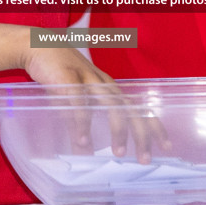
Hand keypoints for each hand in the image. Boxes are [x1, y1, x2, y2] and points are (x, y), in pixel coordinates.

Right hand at [19, 47, 170, 162]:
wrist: (38, 45)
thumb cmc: (60, 74)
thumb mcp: (73, 100)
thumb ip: (79, 125)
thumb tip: (84, 152)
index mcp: (110, 89)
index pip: (140, 108)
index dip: (154, 127)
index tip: (166, 147)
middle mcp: (105, 84)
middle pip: (132, 109)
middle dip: (142, 134)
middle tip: (145, 159)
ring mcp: (88, 79)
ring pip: (112, 105)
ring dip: (118, 130)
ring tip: (119, 153)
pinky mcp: (68, 78)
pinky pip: (79, 102)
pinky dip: (82, 123)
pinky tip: (83, 141)